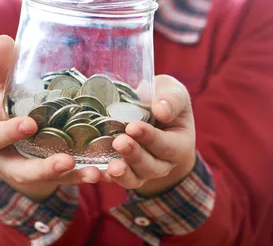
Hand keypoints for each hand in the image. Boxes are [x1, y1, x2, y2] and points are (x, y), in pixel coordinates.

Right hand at [0, 35, 110, 201]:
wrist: (5, 131)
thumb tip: (4, 39)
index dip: (9, 133)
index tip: (30, 124)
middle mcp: (4, 159)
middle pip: (21, 170)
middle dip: (44, 168)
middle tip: (66, 160)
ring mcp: (26, 169)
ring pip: (48, 179)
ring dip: (72, 177)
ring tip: (94, 172)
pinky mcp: (47, 175)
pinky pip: (67, 180)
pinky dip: (86, 175)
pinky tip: (108, 171)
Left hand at [107, 75, 195, 196]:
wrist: (153, 112)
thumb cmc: (165, 100)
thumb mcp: (174, 93)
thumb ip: (172, 99)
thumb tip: (161, 111)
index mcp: (179, 145)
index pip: (166, 145)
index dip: (150, 138)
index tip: (133, 127)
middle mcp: (163, 163)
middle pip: (150, 166)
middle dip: (134, 155)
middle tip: (119, 142)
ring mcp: (142, 170)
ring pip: (134, 178)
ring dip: (122, 173)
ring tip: (110, 166)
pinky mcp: (124, 171)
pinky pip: (114, 178)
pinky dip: (104, 176)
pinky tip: (93, 173)